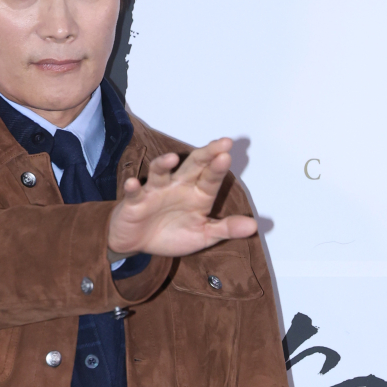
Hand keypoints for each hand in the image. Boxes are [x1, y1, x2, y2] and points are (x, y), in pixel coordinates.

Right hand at [107, 139, 256, 258]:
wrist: (139, 243)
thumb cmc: (171, 234)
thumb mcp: (203, 235)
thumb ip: (226, 229)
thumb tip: (254, 227)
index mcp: (198, 194)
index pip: (211, 177)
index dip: (219, 167)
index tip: (228, 154)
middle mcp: (178, 187)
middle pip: (192, 165)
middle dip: (205, 154)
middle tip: (220, 143)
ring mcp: (156, 192)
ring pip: (160, 173)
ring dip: (164, 164)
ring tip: (172, 159)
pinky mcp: (135, 202)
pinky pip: (134, 193)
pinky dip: (133, 188)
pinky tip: (134, 183)